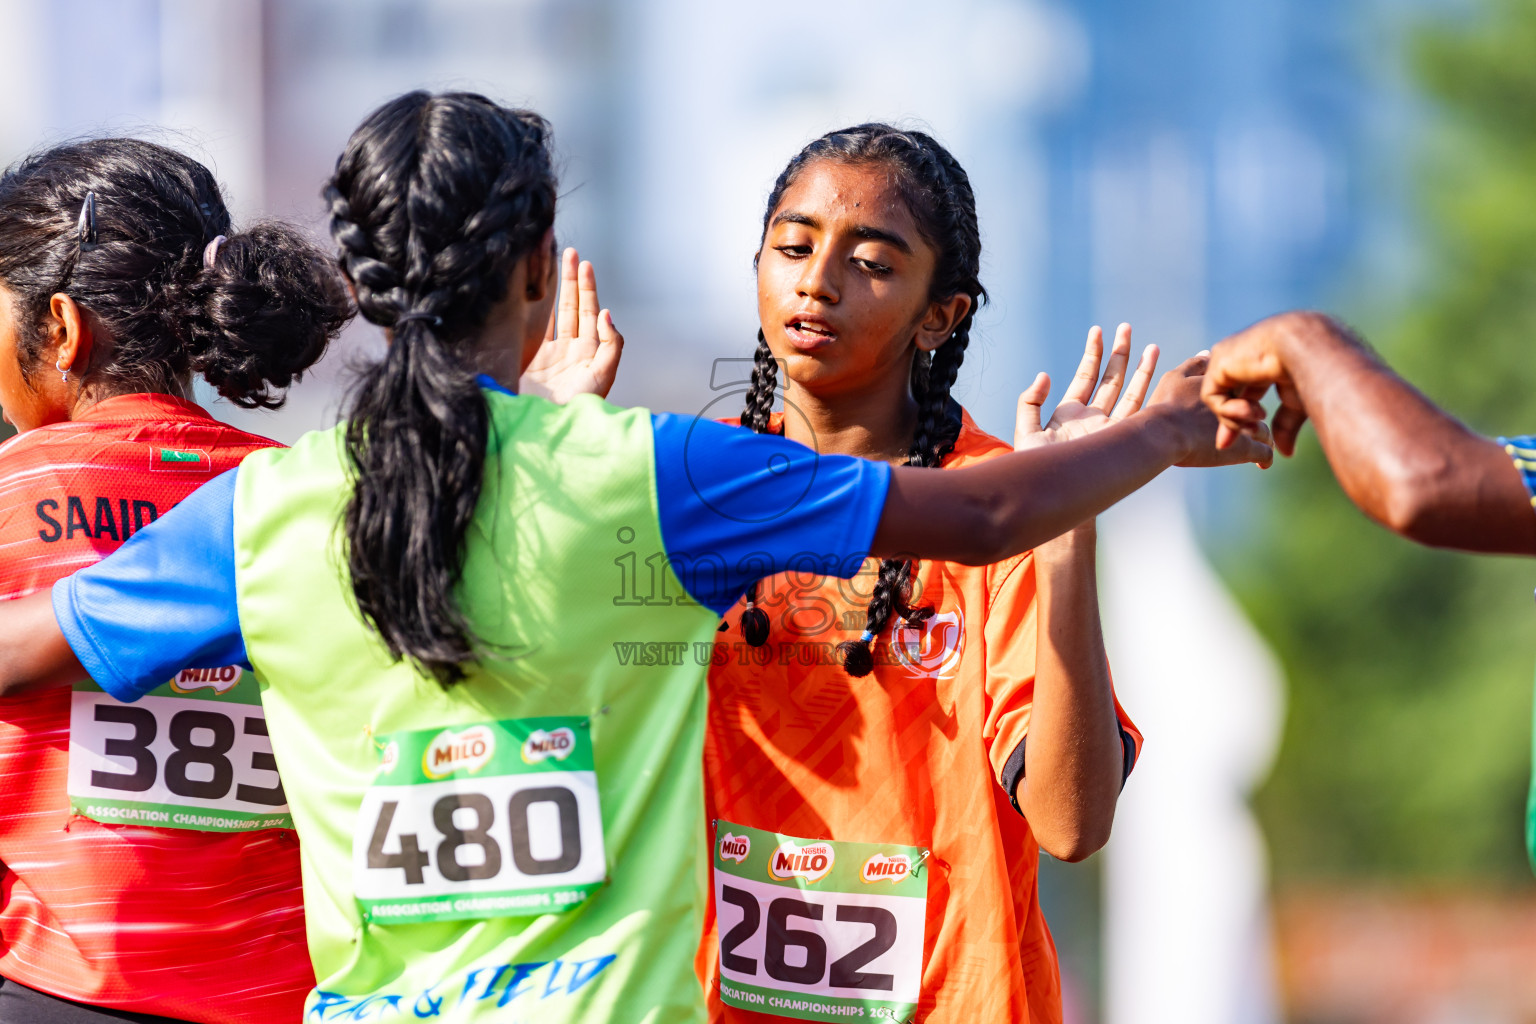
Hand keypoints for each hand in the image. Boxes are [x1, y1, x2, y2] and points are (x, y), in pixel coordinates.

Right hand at [520, 247, 623, 402]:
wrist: (548, 430)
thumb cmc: (580, 406)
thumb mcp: (602, 376)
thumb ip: (610, 346)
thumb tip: (606, 313)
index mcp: (589, 353)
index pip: (589, 313)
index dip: (587, 289)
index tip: (584, 264)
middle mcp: (571, 351)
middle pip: (572, 308)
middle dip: (572, 281)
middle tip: (571, 253)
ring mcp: (550, 355)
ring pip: (553, 315)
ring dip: (555, 290)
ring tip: (554, 263)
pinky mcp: (530, 360)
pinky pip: (534, 328)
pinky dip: (534, 310)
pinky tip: (532, 292)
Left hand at [1016, 323, 1157, 550]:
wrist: (1054, 499)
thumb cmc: (1036, 472)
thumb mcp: (1025, 433)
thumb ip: (1029, 402)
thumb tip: (1044, 375)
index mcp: (1070, 414)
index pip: (1085, 376)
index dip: (1092, 353)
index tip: (1098, 331)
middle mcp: (1092, 418)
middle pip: (1110, 379)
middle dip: (1119, 353)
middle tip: (1126, 327)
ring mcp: (1108, 428)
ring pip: (1129, 392)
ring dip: (1139, 368)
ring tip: (1149, 345)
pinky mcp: (1119, 439)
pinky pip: (1138, 412)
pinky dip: (1148, 391)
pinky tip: (1157, 373)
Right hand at [1148, 352, 1274, 467]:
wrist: (1163, 432)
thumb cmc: (1165, 406)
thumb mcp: (1174, 377)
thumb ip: (1194, 364)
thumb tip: (1207, 353)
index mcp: (1227, 385)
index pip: (1243, 388)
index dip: (1239, 397)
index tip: (1234, 404)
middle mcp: (1240, 403)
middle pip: (1254, 408)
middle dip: (1251, 416)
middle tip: (1244, 425)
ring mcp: (1244, 426)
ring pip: (1263, 430)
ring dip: (1260, 436)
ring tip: (1253, 444)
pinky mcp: (1244, 449)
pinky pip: (1264, 454)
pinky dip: (1265, 459)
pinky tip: (1262, 465)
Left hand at [1201, 314, 1310, 456]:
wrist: (1307, 347)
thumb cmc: (1310, 370)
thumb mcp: (1296, 401)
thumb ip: (1285, 425)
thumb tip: (1284, 453)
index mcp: (1261, 361)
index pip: (1245, 392)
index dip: (1244, 416)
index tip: (1252, 435)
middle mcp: (1241, 356)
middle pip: (1227, 395)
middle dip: (1231, 421)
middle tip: (1236, 440)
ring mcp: (1227, 357)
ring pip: (1219, 398)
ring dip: (1234, 417)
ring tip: (1258, 418)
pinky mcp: (1218, 363)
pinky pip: (1211, 397)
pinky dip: (1226, 412)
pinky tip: (1249, 412)